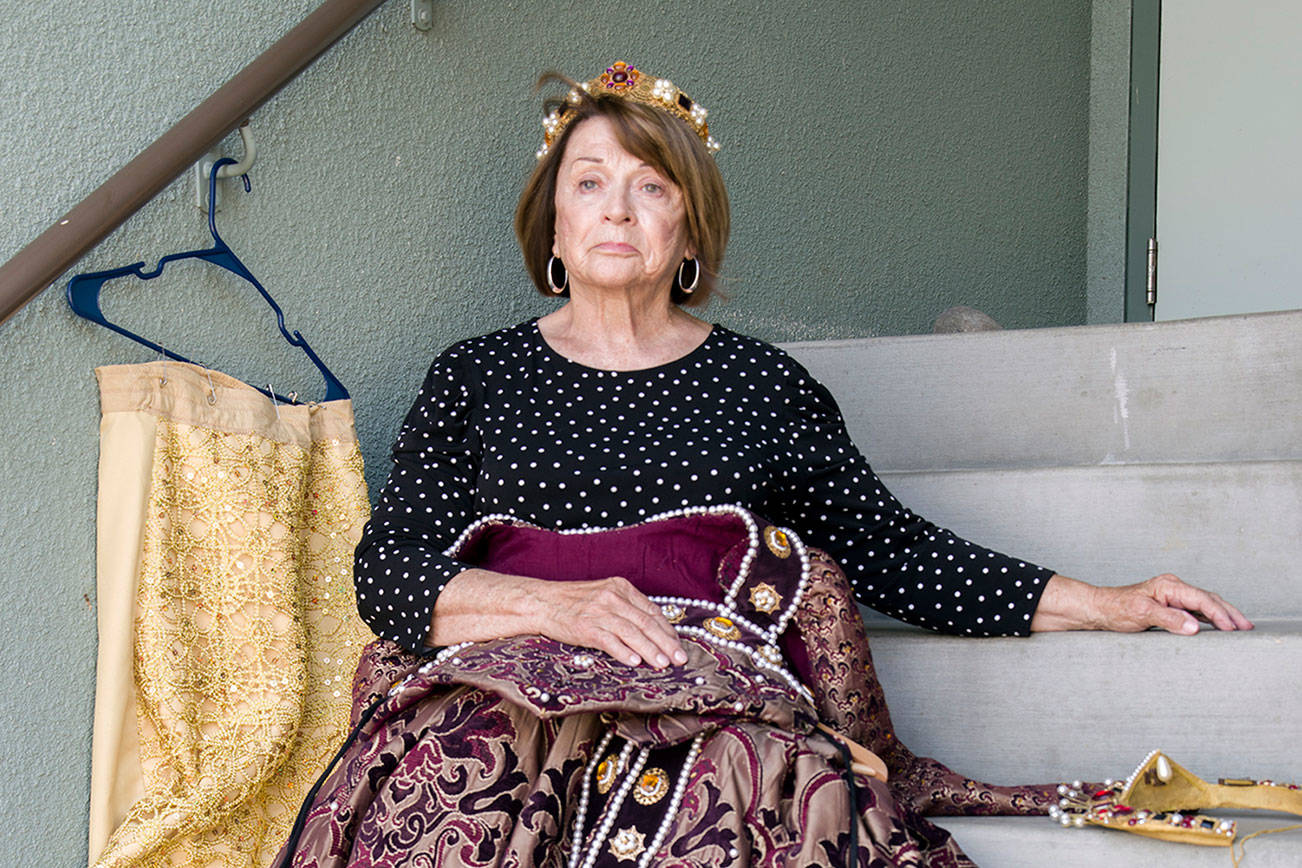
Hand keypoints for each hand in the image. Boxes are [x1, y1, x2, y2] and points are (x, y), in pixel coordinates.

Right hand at [429, 569, 687, 668]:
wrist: (542, 602)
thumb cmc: (575, 603)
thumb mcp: (605, 596)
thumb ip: (628, 608)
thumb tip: (654, 631)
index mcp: (621, 587)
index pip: (652, 611)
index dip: (667, 630)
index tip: (679, 646)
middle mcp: (612, 596)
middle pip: (646, 623)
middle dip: (665, 643)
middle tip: (679, 660)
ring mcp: (599, 611)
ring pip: (632, 633)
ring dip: (650, 651)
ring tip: (663, 665)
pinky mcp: (585, 626)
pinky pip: (609, 641)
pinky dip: (624, 652)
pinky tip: (635, 662)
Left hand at [1030, 573, 1253, 633]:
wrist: (1100, 608)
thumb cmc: (1117, 609)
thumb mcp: (1141, 614)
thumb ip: (1169, 619)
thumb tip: (1195, 626)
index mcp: (1169, 586)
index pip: (1202, 599)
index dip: (1220, 614)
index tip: (1233, 629)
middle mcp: (1174, 587)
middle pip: (1209, 599)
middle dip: (1229, 613)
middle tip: (1247, 628)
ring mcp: (1173, 595)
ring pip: (1206, 603)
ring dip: (1223, 615)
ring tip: (1241, 627)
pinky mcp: (1171, 604)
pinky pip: (1197, 609)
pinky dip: (1212, 617)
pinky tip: (1221, 626)